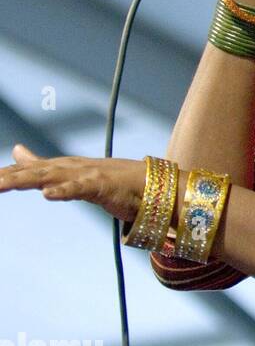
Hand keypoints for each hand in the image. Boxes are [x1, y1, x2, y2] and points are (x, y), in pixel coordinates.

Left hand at [0, 144, 149, 222]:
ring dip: (24, 181)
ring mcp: (85, 175)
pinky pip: (80, 189)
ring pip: (49, 178)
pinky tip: (48, 194)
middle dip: (6, 178)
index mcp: (59, 167)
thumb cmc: (111, 180)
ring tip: (1, 185)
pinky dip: (64, 191)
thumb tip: (16, 150)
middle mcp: (68, 168)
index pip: (24, 171)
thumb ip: (41, 164)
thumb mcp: (69, 172)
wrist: (149, 184)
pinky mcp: (101, 186)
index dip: (3, 175)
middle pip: (30, 173)